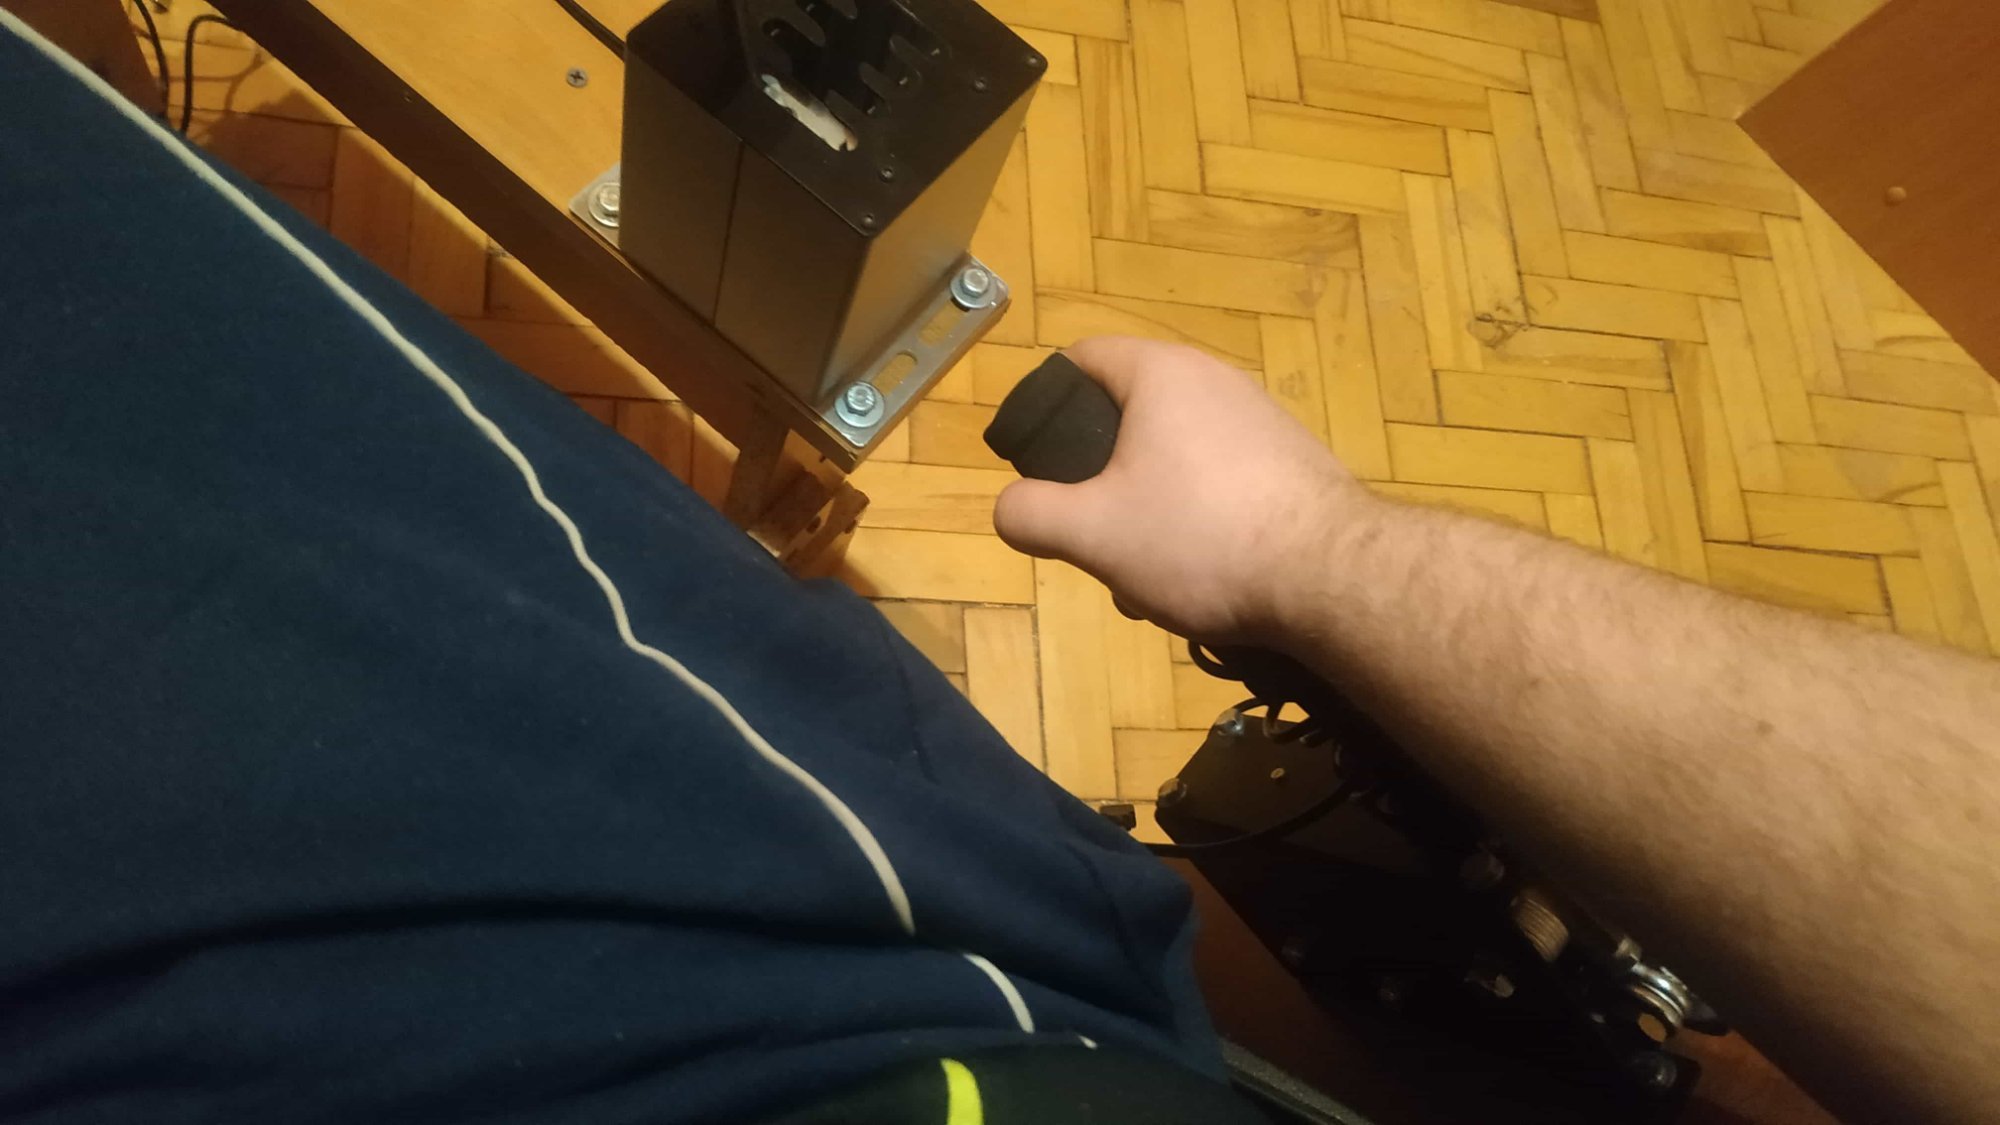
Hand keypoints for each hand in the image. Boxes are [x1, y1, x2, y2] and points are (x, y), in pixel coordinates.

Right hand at [992, 336, 1373, 644]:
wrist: (1332, 577)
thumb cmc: (1199, 538)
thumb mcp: (1091, 533)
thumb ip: (1029, 513)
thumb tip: (1008, 508)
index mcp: (1160, 373)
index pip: (1081, 357)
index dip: (1042, 403)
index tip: (1030, 460)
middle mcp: (1214, 379)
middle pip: (1127, 413)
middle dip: (1098, 477)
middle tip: (1086, 531)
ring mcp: (1261, 420)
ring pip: (1173, 457)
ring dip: (1145, 510)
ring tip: (1142, 575)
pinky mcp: (1293, 464)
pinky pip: (1220, 480)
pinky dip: (1196, 519)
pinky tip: (1199, 577)